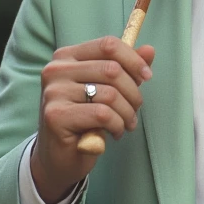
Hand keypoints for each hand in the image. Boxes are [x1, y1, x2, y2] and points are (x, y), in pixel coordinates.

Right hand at [32, 36, 154, 203]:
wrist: (58, 158)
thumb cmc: (85, 120)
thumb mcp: (107, 89)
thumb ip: (126, 68)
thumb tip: (149, 50)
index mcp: (67, 56)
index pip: (107, 45)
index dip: (133, 60)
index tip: (147, 76)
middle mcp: (56, 70)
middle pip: (112, 69)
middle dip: (133, 93)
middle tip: (135, 110)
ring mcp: (54, 92)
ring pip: (110, 94)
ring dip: (127, 113)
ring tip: (126, 124)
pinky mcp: (56, 116)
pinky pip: (102, 114)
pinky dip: (116, 125)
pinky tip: (113, 133)